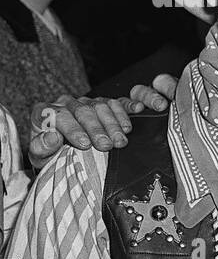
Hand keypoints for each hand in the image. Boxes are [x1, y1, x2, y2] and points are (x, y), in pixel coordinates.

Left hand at [28, 74, 175, 165]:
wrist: (63, 154)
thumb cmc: (52, 155)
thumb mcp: (40, 157)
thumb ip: (40, 148)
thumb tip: (52, 137)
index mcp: (45, 112)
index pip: (58, 115)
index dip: (72, 129)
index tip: (84, 144)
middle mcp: (66, 103)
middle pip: (83, 110)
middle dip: (97, 129)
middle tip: (107, 146)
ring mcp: (87, 102)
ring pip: (101, 105)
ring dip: (113, 123)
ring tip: (120, 141)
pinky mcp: (105, 104)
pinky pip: (117, 101)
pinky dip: (128, 106)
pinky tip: (137, 110)